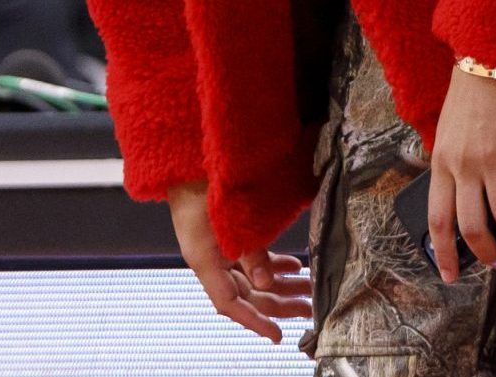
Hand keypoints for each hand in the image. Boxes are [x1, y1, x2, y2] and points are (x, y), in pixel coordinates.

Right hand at [167, 181, 311, 342]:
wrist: (186, 159)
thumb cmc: (202, 183)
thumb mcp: (226, 218)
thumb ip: (249, 250)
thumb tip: (266, 282)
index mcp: (204, 261)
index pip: (230, 304)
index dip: (254, 321)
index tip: (277, 335)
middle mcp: (212, 260)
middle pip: (248, 293)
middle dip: (279, 303)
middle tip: (309, 309)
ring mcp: (219, 249)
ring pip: (254, 277)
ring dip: (281, 284)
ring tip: (308, 289)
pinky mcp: (228, 236)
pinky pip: (253, 259)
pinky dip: (274, 264)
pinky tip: (294, 266)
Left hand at [426, 66, 495, 280]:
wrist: (494, 57)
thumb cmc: (471, 95)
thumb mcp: (448, 132)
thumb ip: (452, 165)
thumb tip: (464, 199)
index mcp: (443, 163)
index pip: (439, 220)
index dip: (444, 254)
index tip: (449, 276)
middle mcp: (467, 167)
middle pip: (473, 226)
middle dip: (486, 252)